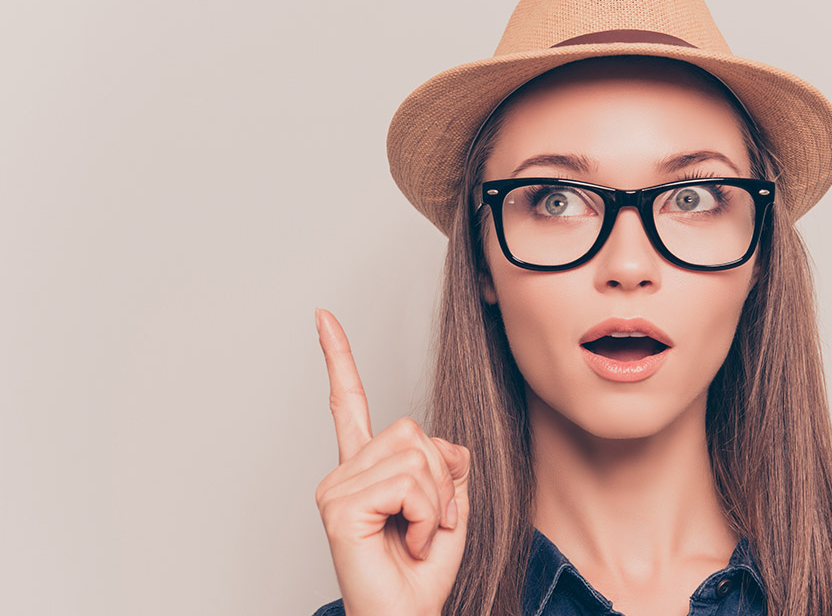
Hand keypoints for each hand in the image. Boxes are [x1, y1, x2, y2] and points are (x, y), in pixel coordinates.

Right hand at [313, 308, 470, 615]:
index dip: (338, 359)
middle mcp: (344, 474)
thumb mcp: (450, 506)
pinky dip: (428, 516)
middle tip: (431, 522)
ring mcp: (337, 489)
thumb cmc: (422, 572)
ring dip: (437, 502)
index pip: (348, 405)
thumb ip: (446, 463)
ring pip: (417, 457)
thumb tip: (439, 442)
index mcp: (365, 469)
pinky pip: (410, 484)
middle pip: (413, 431)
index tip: (323, 317)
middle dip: (442, 477)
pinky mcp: (340, 507)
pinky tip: (408, 542)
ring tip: (418, 535)